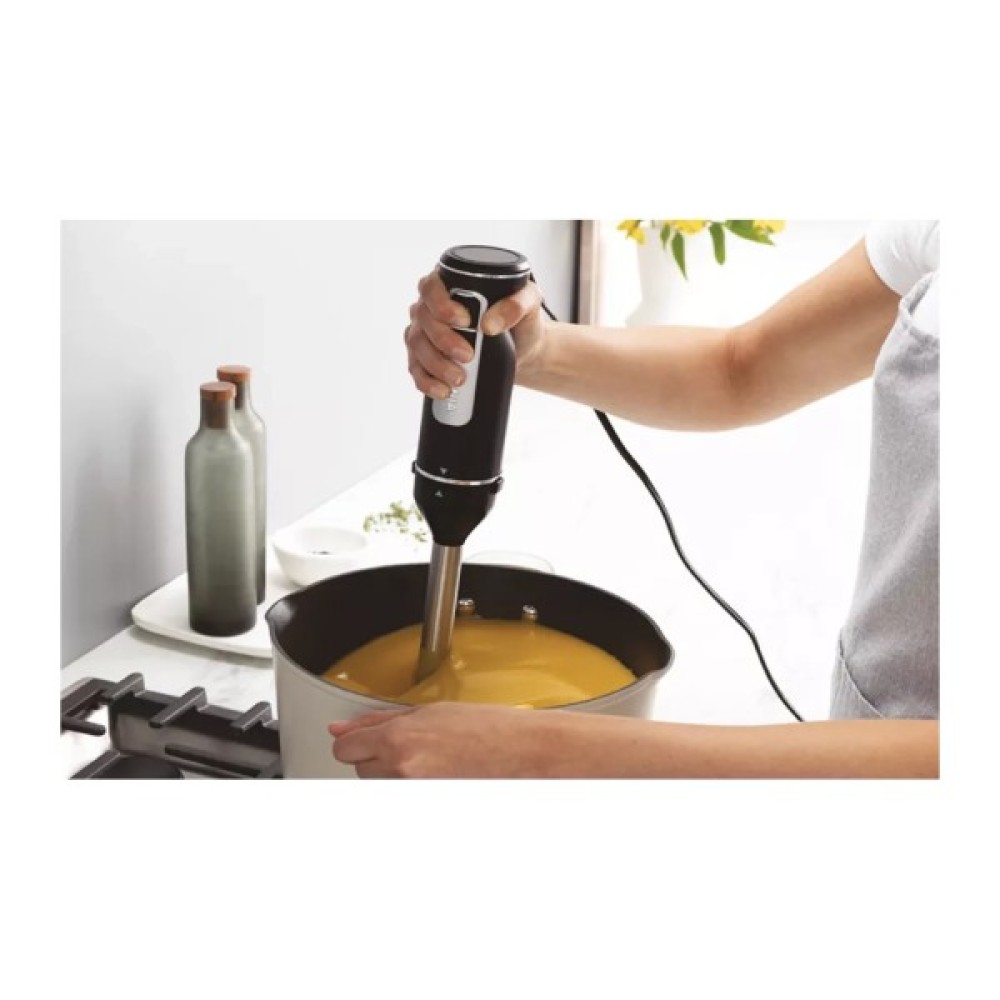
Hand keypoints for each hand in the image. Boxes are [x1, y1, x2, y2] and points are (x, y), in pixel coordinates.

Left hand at [328, 702, 564, 777]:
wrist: (524, 752)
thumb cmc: (487, 728)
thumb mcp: (431, 711)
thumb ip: (380, 720)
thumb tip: (342, 728)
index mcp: (399, 737)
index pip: (345, 748)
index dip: (354, 741)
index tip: (361, 739)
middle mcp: (402, 768)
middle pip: (361, 769)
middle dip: (379, 758)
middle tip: (412, 745)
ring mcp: (414, 792)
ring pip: (381, 786)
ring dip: (394, 775)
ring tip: (429, 760)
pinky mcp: (427, 806)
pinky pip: (403, 797)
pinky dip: (412, 788)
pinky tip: (436, 775)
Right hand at [404, 270, 546, 399]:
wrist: (523, 350)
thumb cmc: (521, 321)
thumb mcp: (529, 303)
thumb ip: (516, 304)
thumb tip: (490, 323)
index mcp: (450, 284)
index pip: (431, 287)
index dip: (441, 304)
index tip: (464, 321)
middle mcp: (431, 306)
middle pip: (423, 319)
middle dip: (443, 340)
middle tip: (468, 356)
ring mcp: (425, 332)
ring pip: (416, 345)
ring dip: (436, 364)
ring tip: (460, 378)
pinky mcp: (425, 357)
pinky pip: (416, 369)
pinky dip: (428, 382)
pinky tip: (444, 390)